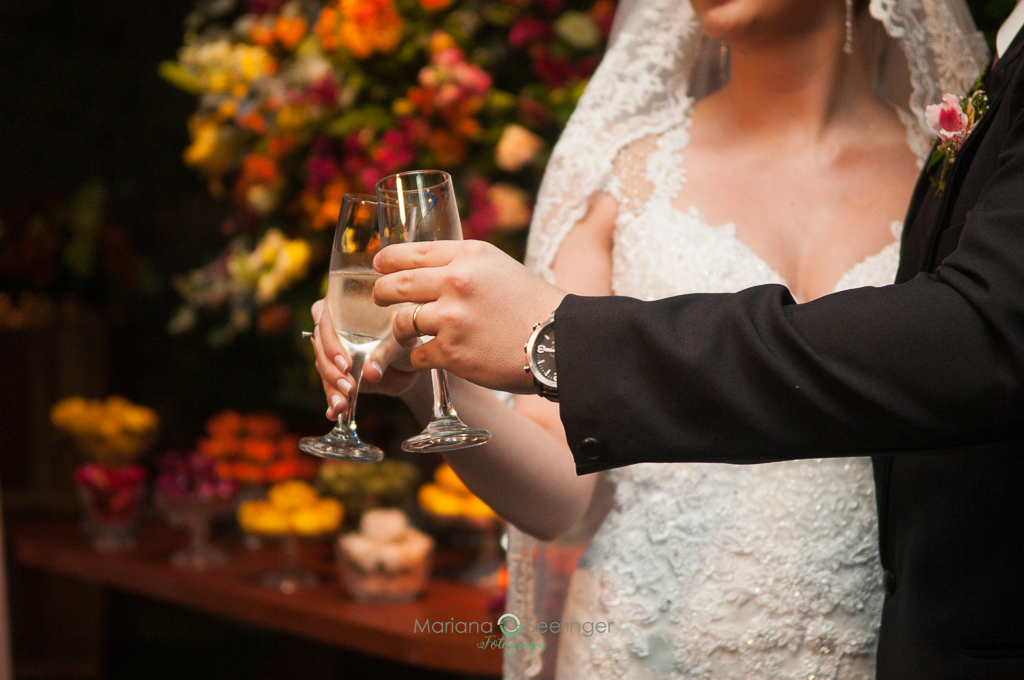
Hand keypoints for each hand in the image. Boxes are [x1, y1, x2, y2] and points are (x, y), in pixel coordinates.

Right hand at [310, 300, 420, 420]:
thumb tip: (370, 372)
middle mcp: (336, 330)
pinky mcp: (339, 375)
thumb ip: (385, 353)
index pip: (325, 319)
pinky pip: (330, 387)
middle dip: (331, 370)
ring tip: (342, 404)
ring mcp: (335, 354)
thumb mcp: (400, 342)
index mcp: (347, 310)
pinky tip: (333, 413)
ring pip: (324, 369)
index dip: (330, 341)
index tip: (345, 362)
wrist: (412, 365)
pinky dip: (332, 401)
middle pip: (320, 347)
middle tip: (347, 386)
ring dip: (331, 388)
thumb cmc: (407, 341)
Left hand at [372, 240, 565, 392]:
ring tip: (407, 333)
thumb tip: (428, 269)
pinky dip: (421, 358)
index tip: (378, 264)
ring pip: (400, 322)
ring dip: (400, 330)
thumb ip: (464, 265)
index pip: (412, 252)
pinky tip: (433, 357)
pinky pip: (417, 355)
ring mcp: (451, 318)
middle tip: (379, 298)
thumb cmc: (533, 305)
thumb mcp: (499, 267)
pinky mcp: (451, 352)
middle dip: (381, 292)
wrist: (559, 342)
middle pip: (396, 284)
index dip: (388, 259)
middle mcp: (456, 281)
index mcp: (469, 255)